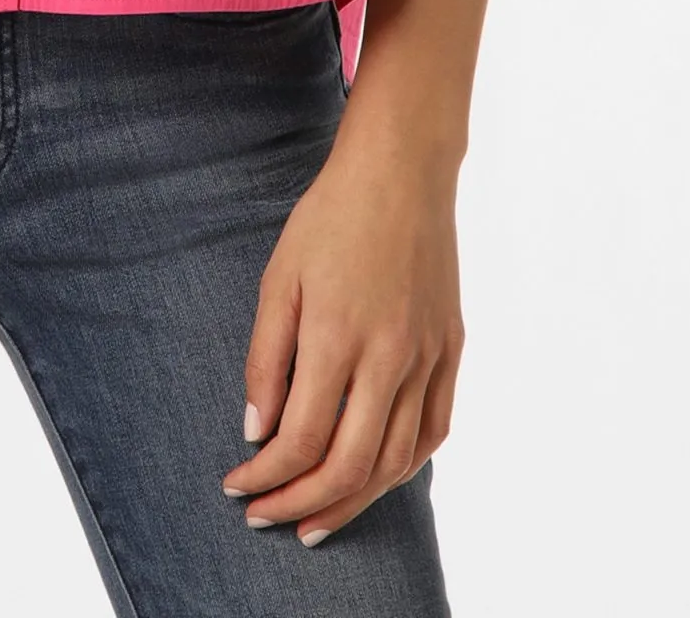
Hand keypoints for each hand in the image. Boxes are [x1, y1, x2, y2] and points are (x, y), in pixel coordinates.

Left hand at [220, 134, 462, 544]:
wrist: (402, 171)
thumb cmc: (330, 217)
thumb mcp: (279, 277)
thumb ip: (266, 358)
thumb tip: (257, 432)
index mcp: (338, 336)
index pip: (300, 439)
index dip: (265, 476)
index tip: (238, 486)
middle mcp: (390, 356)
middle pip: (349, 466)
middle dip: (302, 503)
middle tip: (267, 516)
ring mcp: (428, 356)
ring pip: (396, 461)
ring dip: (353, 500)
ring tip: (315, 517)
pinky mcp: (451, 350)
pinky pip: (434, 431)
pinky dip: (402, 467)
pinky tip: (373, 476)